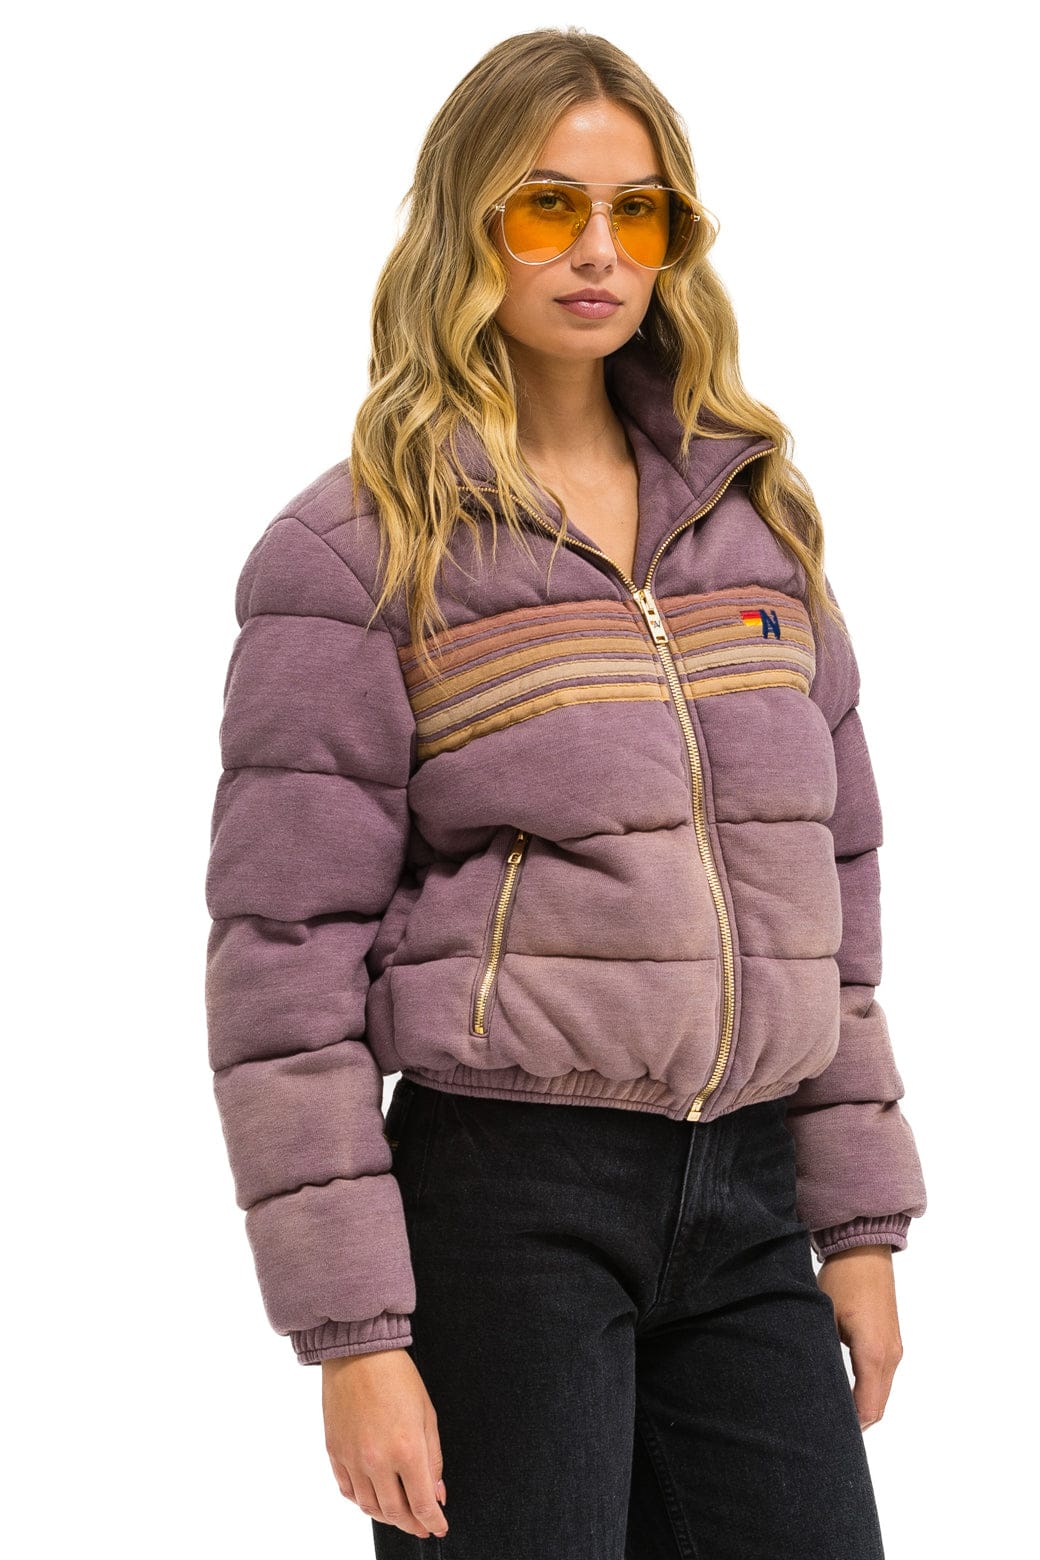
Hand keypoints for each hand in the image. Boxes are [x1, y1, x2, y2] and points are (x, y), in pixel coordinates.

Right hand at [321, 1347, 448, 1538]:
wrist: (358, 1353)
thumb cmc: (396, 1376)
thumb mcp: (427, 1414)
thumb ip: (434, 1460)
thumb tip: (437, 1494)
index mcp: (407, 1449)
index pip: (422, 1504)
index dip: (433, 1521)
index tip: (439, 1528)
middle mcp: (377, 1460)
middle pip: (395, 1512)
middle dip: (413, 1524)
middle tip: (422, 1525)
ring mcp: (352, 1459)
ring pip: (369, 1507)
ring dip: (387, 1516)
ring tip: (400, 1514)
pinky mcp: (334, 1452)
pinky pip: (348, 1491)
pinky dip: (362, 1501)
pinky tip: (373, 1499)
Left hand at [815, 1245, 903, 1430]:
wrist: (865, 1249)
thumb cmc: (842, 1279)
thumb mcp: (824, 1316)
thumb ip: (821, 1353)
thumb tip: (809, 1382)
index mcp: (873, 1353)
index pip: (867, 1408)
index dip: (849, 1427)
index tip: (827, 1436)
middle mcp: (890, 1356)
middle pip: (876, 1407)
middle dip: (855, 1423)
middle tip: (825, 1431)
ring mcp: (894, 1350)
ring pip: (880, 1394)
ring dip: (861, 1407)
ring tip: (832, 1414)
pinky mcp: (892, 1342)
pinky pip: (882, 1378)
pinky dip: (867, 1392)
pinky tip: (845, 1393)